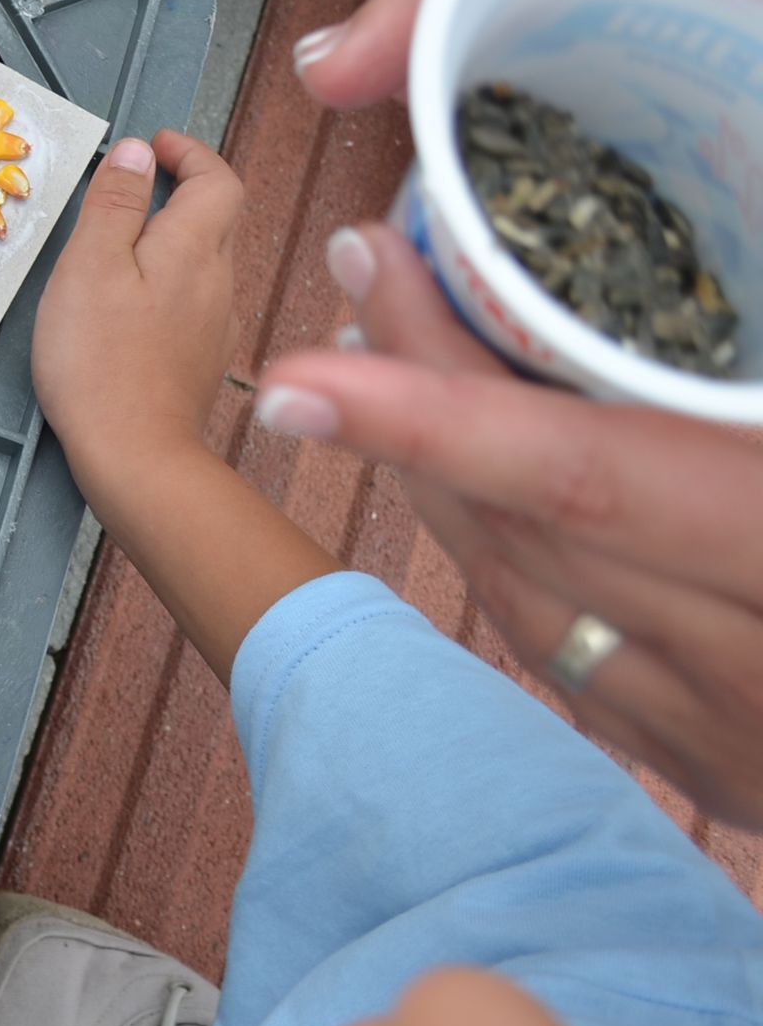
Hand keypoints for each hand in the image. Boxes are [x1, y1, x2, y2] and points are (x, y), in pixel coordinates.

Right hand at [30, 132, 241, 491]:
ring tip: (120, 241)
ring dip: (172, 236)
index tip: (156, 146)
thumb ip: (112, 203)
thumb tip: (134, 153)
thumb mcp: (88, 265)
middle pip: (217, 216)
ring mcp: (215, 323)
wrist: (134, 454)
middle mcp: (218, 281)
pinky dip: (167, 280)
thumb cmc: (102, 361)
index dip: (190, 152)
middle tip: (135, 184)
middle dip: (182, 189)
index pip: (218, 177)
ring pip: (205, 260)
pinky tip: (129, 301)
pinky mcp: (201, 357)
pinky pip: (193, 300)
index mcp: (194, 247)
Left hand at [257, 221, 762, 823]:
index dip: (436, 412)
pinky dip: (501, 552)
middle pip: (533, 522)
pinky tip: (466, 471)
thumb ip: (719, 374)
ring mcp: (735, 736)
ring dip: (438, 462)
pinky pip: (571, 650)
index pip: (591, 476)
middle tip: (371, 254)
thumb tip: (645, 307)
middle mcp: (755, 665)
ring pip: (530, 590)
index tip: (307, 361)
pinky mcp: (724, 771)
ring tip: (392, 325)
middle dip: (422, 389)